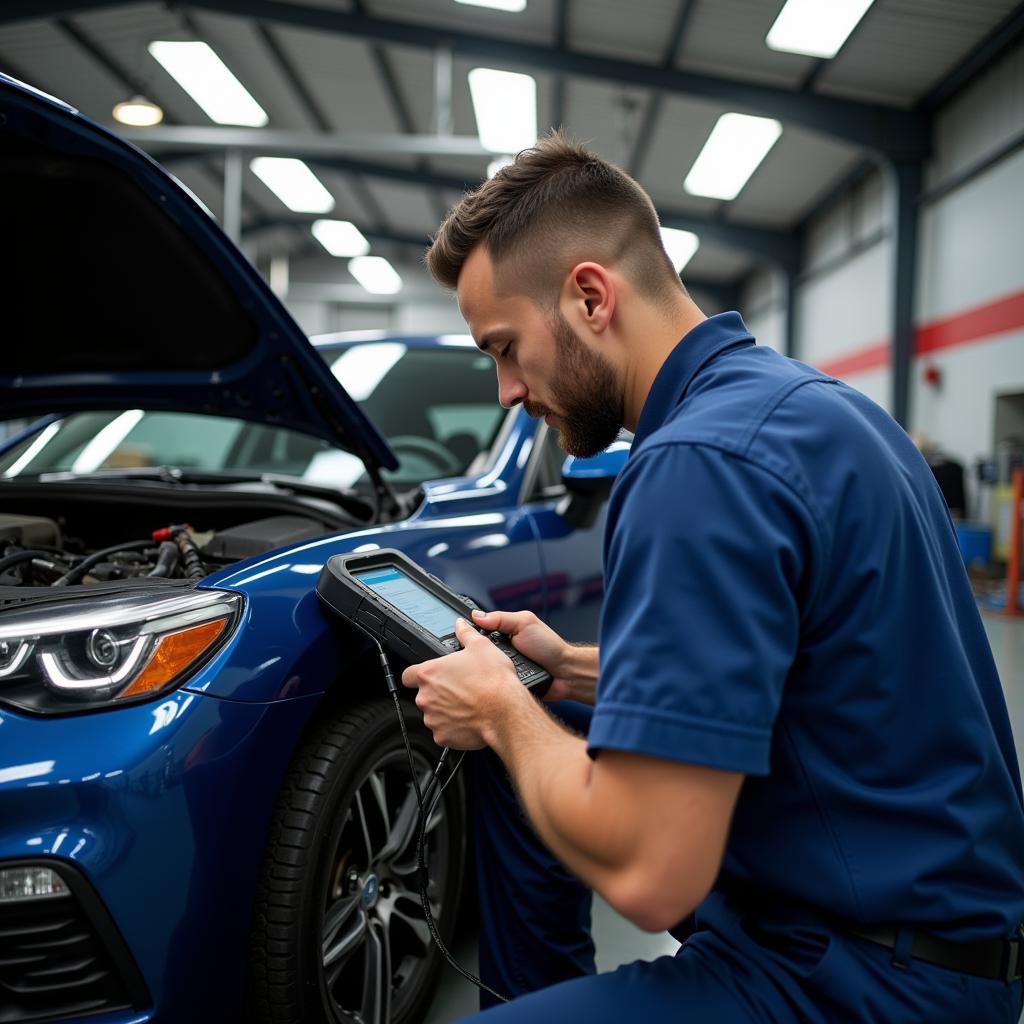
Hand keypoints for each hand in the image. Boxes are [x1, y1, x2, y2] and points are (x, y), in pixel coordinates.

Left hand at [401, 617, 526, 749]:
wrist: (506, 712)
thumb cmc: (493, 681)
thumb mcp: (481, 646)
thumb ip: (465, 634)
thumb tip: (460, 625)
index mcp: (430, 673)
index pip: (408, 675)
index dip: (417, 675)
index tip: (429, 676)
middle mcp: (426, 697)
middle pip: (424, 695)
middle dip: (438, 693)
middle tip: (458, 689)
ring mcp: (433, 719)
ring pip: (434, 714)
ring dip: (446, 711)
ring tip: (467, 704)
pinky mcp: (442, 737)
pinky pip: (444, 732)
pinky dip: (454, 728)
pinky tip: (469, 719)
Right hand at [469, 608, 579, 703]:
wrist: (565, 673)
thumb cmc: (550, 647)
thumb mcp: (524, 623)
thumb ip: (500, 618)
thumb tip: (476, 615)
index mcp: (503, 634)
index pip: (478, 633)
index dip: (470, 633)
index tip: (459, 633)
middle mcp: (500, 652)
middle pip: (477, 652)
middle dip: (477, 653)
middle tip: (480, 652)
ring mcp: (502, 669)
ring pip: (482, 669)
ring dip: (485, 669)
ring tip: (488, 667)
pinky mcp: (505, 685)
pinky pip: (492, 683)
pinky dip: (493, 681)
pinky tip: (494, 681)